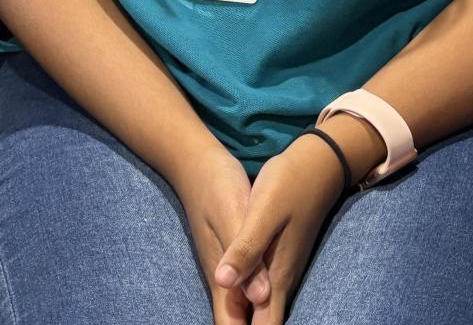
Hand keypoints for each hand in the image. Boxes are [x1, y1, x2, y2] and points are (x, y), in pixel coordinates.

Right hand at [172, 144, 270, 324]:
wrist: (199, 162)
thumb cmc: (216, 186)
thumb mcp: (233, 216)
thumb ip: (247, 256)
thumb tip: (262, 297)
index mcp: (223, 277)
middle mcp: (225, 279)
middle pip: (238, 321)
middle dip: (258, 323)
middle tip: (271, 321)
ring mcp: (230, 267)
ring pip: (244, 306)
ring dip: (259, 315)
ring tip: (273, 317)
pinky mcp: (237, 253)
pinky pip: (248, 285)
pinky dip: (258, 296)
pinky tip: (271, 295)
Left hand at [214, 135, 345, 324]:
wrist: (316, 165)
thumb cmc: (289, 184)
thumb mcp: (263, 212)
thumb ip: (246, 248)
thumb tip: (223, 282)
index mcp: (276, 277)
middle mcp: (282, 281)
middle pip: (265, 324)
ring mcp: (284, 270)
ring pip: (265, 312)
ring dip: (248, 320)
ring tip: (229, 320)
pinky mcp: (281, 259)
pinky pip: (266, 295)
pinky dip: (251, 307)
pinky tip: (240, 305)